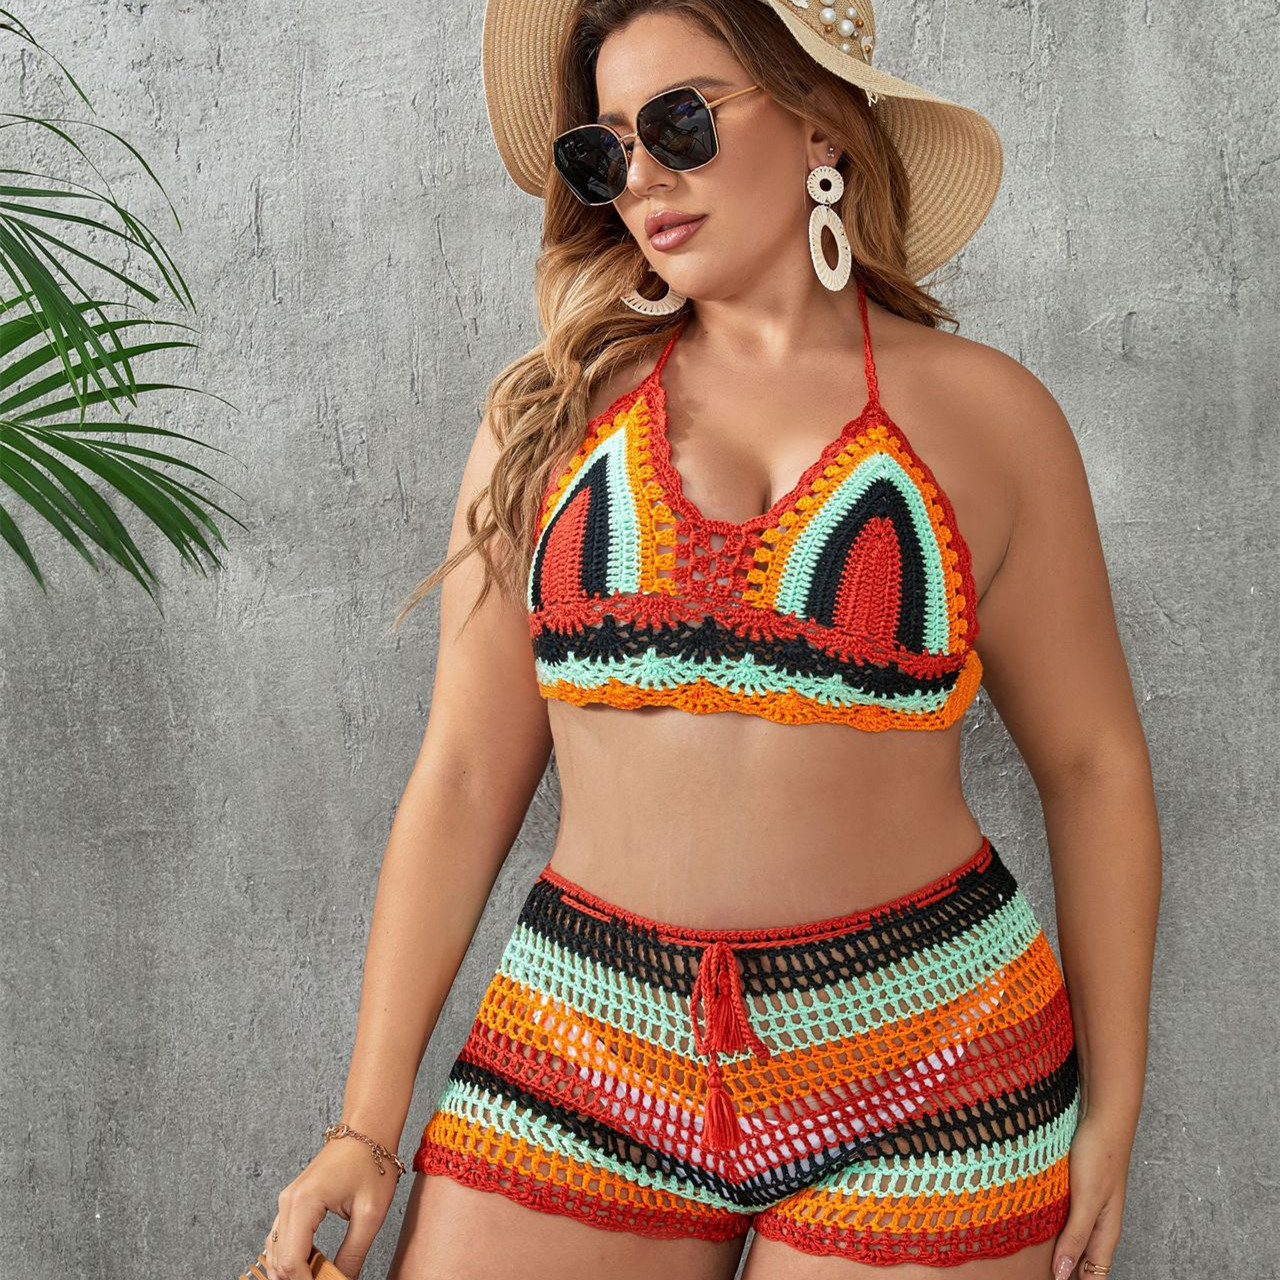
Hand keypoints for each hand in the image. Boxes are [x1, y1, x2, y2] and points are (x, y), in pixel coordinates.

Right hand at [262, 1136, 402, 1279]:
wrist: (368, 1130)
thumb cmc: (372, 1163)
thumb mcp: (370, 1214)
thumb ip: (353, 1254)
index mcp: (304, 1203)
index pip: (292, 1262)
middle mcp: (288, 1202)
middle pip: (280, 1260)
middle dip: (300, 1279)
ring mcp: (287, 1200)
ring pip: (276, 1252)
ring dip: (294, 1270)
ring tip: (322, 1275)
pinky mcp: (292, 1201)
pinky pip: (282, 1238)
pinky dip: (292, 1256)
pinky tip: (313, 1264)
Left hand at [1049, 1109, 1134, 1277]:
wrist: (1102, 1115)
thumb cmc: (1100, 1154)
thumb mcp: (1087, 1199)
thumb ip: (1076, 1237)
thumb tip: (1064, 1276)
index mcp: (1106, 1233)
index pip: (1094, 1276)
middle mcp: (1098, 1223)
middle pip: (1083, 1262)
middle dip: (1065, 1272)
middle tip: (1035, 1276)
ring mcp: (1087, 1206)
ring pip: (1072, 1241)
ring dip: (1056, 1252)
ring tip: (1032, 1261)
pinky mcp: (1076, 1190)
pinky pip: (1064, 1219)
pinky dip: (1051, 1228)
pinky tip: (1033, 1227)